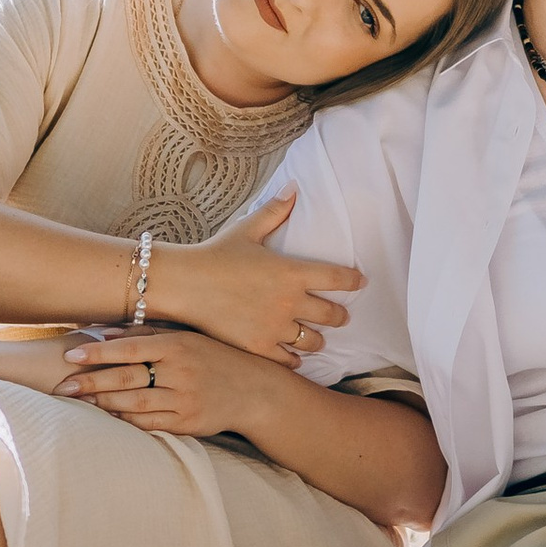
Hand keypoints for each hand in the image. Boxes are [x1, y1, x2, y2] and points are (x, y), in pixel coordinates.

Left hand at [57, 321, 274, 438]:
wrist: (255, 390)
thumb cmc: (214, 358)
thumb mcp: (187, 338)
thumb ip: (147, 334)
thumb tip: (103, 332)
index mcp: (179, 345)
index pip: (130, 349)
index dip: (98, 353)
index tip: (70, 355)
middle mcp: (181, 372)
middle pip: (127, 378)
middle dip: (92, 382)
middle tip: (63, 385)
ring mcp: (185, 399)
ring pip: (135, 403)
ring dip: (104, 403)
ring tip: (78, 402)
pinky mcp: (188, 423)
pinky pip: (150, 424)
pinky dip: (126, 421)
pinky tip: (107, 418)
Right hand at [156, 190, 356, 364]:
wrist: (184, 284)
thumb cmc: (216, 254)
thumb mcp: (248, 230)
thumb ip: (275, 211)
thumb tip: (295, 186)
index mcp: (292, 272)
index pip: (337, 278)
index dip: (353, 280)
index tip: (360, 281)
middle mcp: (289, 302)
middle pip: (332, 315)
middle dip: (340, 316)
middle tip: (342, 316)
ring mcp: (275, 327)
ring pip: (313, 341)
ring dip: (318, 339)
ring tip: (317, 338)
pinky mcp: (258, 347)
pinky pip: (288, 360)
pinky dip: (295, 359)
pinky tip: (294, 357)